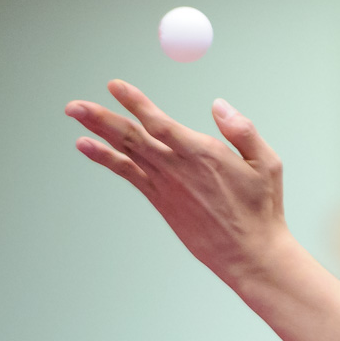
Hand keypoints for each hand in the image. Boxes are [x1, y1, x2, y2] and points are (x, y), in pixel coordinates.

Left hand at [65, 81, 291, 281]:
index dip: (135, 103)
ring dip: (97, 132)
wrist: (250, 253)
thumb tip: (217, 105)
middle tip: (74, 105)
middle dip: (101, 117)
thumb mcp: (266, 162)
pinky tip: (88, 147)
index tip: (115, 86)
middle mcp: (177, 168)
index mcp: (202, 154)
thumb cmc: (262, 209)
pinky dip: (106, 159)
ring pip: (125, 152)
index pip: (159, 123)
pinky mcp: (161, 202)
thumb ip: (242, 130)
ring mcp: (166, 186)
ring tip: (74, 115)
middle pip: (132, 136)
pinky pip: (128, 175)